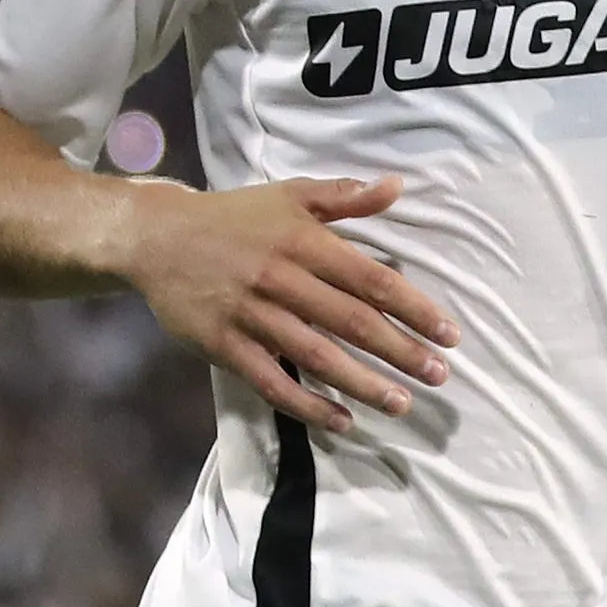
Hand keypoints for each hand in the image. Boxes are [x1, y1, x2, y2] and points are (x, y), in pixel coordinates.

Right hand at [117, 176, 457, 432]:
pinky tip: (340, 420)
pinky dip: (307, 405)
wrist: (158, 238)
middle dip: (400, 351)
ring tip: (400, 403)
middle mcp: (281, 279)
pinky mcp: (224, 346)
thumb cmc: (235, 217)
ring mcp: (251, 316)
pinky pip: (272, 382)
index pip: (370, 279)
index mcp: (303, 241)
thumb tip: (398, 186)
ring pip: (316, 356)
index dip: (414, 308)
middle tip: (439, 375)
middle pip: (351, 321)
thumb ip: (346, 197)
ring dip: (362, 383)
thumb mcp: (290, 195)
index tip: (449, 334)